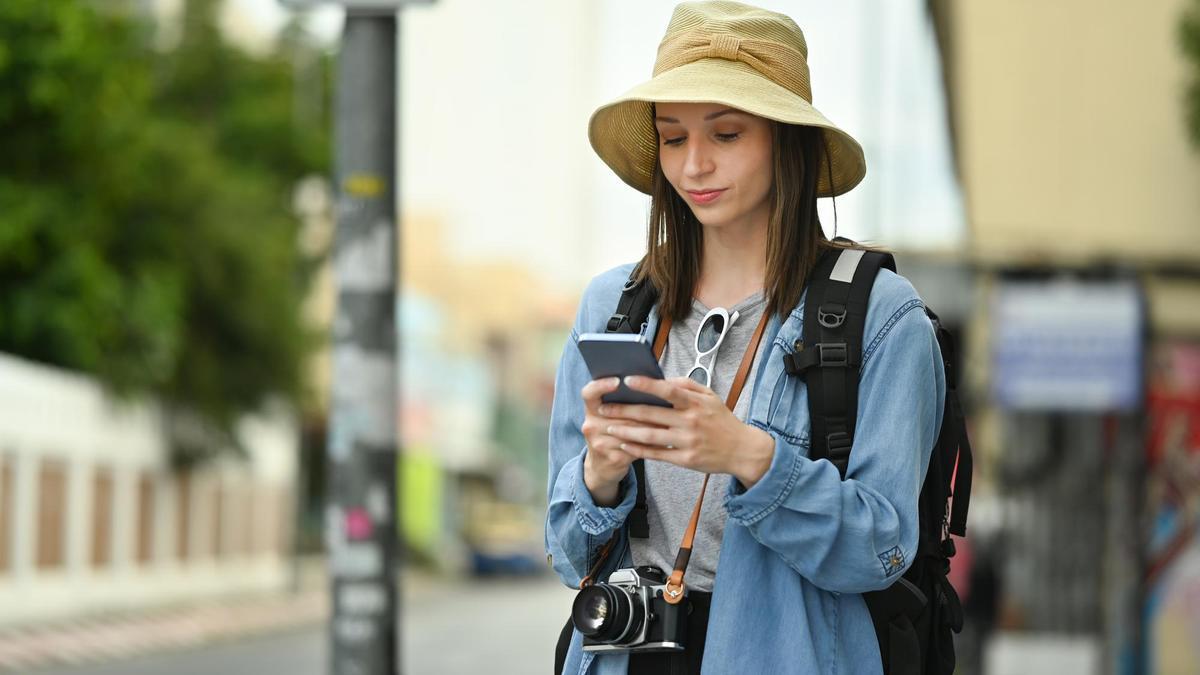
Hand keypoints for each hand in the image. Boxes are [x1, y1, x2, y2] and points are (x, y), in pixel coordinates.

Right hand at [579, 377, 667, 505]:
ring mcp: (600, 443)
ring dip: (653, 425)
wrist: (602, 467)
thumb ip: (622, 400)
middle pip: (620, 412)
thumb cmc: (613, 432)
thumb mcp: (609, 416)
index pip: (589, 393)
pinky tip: (667, 438)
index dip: (601, 385)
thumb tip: (652, 382)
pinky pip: (638, 447)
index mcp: (591, 410)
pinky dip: (653, 442)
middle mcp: (591, 426)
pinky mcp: (613, 458)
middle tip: (663, 398)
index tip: (618, 381)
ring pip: (632, 430)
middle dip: (643, 407)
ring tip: (670, 418)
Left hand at [600, 375, 775, 487]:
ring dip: (626, 432)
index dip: (647, 385)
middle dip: (625, 410)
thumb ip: (687, 385)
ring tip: (609, 428)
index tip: (626, 380)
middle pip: (652, 414)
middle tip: (605, 408)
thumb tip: (664, 379)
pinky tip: (624, 446)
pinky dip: (638, 450)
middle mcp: (690, 422)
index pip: (668, 391)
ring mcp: (687, 442)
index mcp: (695, 403)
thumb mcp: (710, 397)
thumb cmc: (722, 420)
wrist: (742, 450)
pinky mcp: (685, 459)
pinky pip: (657, 454)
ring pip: (650, 436)